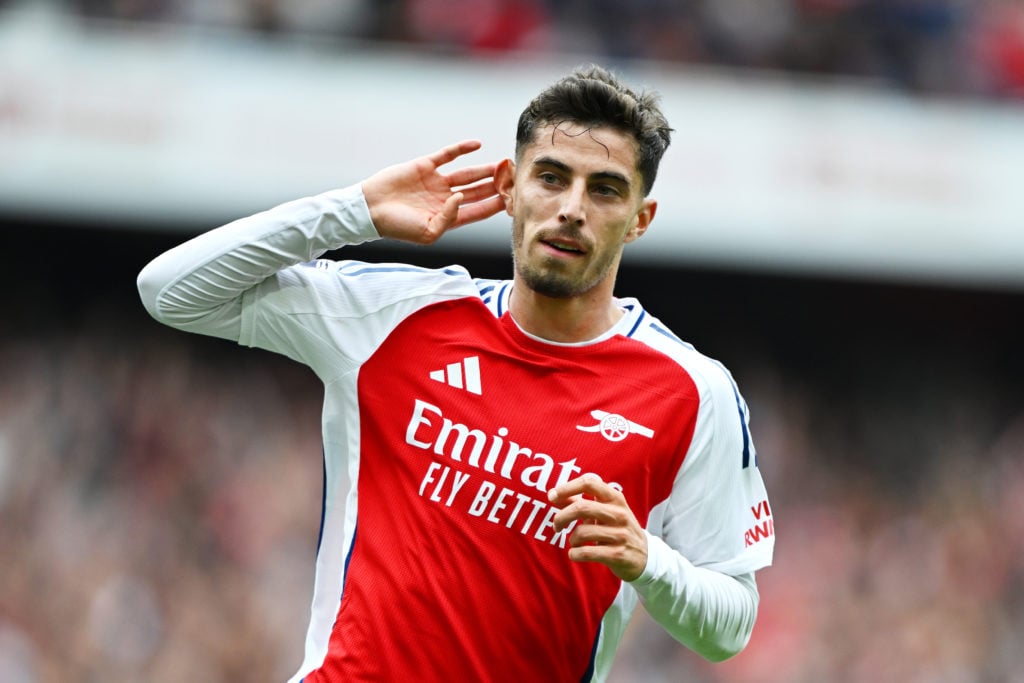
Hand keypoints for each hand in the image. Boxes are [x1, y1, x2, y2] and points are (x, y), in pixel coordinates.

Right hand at [361, 140, 504, 244]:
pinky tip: (477, 145)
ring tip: (503, 164)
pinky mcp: (425, 166)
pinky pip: (447, 155)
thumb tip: (462, 198)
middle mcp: (445, 199)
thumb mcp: (427, 233)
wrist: (370, 209)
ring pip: (467, 174)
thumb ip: (449, 218)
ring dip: (485, 169)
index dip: (495, 205)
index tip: (513, 199)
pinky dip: (461, 149)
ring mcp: (436, 182)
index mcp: (447, 218)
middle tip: (514, 178)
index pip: (478, 211)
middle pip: (478, 191)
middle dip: (496, 185)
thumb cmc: (397, 227)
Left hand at [549, 474, 648, 581]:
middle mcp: (620, 514)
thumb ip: (580, 503)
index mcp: (615, 498)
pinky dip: (575, 554)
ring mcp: (621, 534)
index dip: (567, 487)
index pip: (589, 483)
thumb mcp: (604, 512)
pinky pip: (587, 552)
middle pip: (581, 507)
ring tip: (574, 542)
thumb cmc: (617, 529)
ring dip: (572, 539)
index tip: (552, 496)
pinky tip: (575, 553)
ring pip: (583, 532)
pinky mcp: (618, 554)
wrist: (645, 556)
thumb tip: (554, 496)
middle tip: (556, 525)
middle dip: (562, 517)